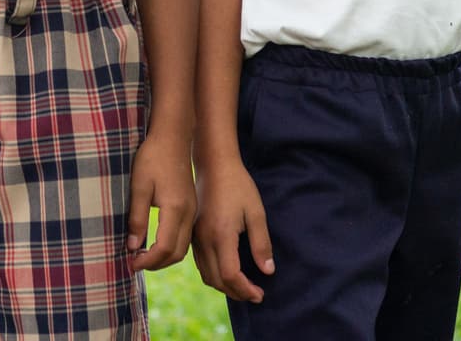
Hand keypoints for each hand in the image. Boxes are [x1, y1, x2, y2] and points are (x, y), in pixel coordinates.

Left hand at [126, 135, 194, 270]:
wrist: (172, 138)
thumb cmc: (152, 158)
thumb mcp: (139, 186)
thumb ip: (136, 218)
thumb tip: (132, 247)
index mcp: (175, 208)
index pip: (165, 247)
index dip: (148, 260)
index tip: (131, 263)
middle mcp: (188, 213)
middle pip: (177, 253)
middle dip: (156, 264)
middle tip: (135, 263)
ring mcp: (192, 211)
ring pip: (183, 248)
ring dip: (164, 258)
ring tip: (142, 255)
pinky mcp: (191, 208)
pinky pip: (185, 237)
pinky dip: (171, 247)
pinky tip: (155, 243)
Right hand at [192, 158, 274, 302]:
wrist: (214, 165)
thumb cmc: (238, 186)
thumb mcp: (256, 212)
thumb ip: (261, 243)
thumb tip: (267, 271)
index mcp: (221, 235)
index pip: (230, 275)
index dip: (245, 290)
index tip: (260, 294)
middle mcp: (204, 240)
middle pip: (217, 280)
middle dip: (237, 293)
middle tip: (255, 295)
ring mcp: (195, 238)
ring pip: (207, 275)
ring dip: (225, 287)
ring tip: (243, 288)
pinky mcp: (192, 235)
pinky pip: (201, 264)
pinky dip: (214, 276)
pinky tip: (228, 273)